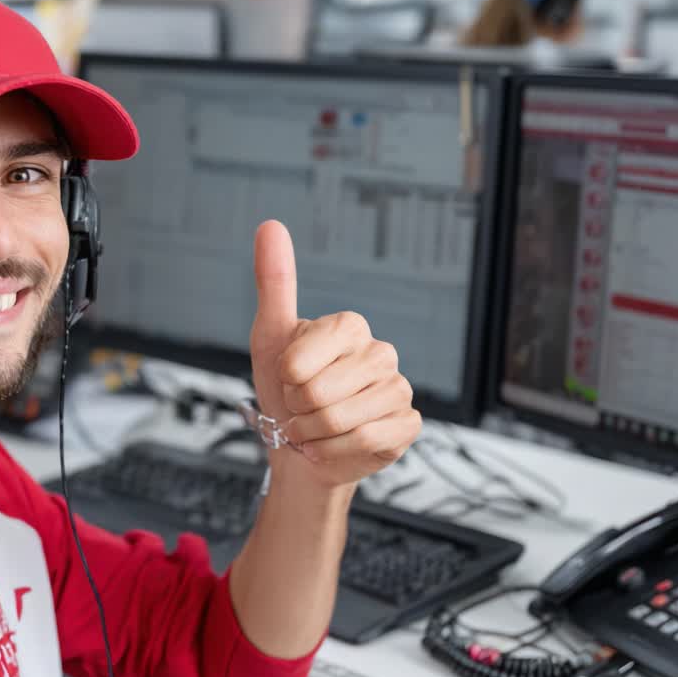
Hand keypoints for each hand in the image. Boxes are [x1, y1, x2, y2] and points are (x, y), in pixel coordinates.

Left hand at [248, 220, 420, 490]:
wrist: (302, 450)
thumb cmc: (286, 393)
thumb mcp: (270, 337)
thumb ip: (275, 282)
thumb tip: (270, 225)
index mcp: (350, 326)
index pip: (300, 360)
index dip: (285, 379)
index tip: (289, 379)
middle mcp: (380, 352)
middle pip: (319, 393)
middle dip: (298, 411)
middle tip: (302, 409)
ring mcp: (398, 389)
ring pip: (341, 418)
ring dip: (313, 434)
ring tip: (315, 429)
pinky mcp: (407, 424)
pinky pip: (365, 440)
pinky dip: (336, 451)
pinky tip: (334, 445)